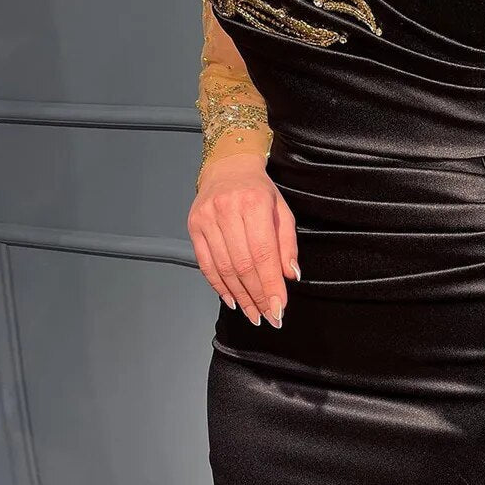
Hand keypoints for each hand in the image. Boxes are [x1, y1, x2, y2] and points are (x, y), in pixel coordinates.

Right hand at [187, 152, 298, 326]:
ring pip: (224, 268)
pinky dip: (219, 286)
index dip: (271, 285)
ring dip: (240, 296)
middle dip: (257, 295)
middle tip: (268, 316)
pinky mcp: (193, 226)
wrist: (228, 168)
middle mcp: (227, 210)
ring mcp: (207, 219)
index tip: (279, 307)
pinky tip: (233, 300)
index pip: (263, 254)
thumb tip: (290, 275)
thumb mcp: (282, 211)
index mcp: (254, 204)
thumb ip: (287, 243)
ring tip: (253, 313)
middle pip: (243, 264)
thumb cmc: (259, 192)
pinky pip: (206, 264)